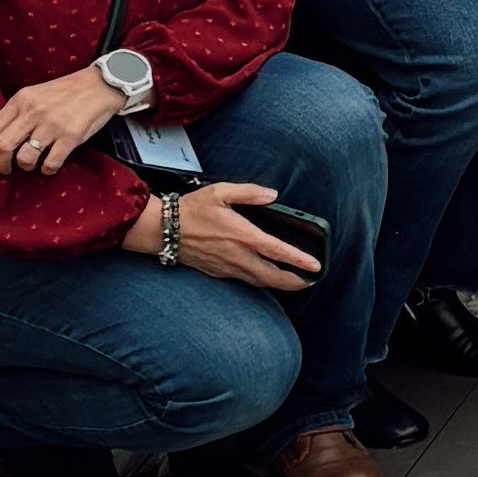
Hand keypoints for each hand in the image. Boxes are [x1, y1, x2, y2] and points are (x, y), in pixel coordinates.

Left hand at [0, 62, 124, 177]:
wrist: (102, 84)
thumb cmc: (67, 92)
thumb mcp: (36, 94)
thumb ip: (17, 113)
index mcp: (21, 100)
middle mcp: (33, 112)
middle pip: (3, 146)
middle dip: (0, 164)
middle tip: (4, 171)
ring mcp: (52, 125)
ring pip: (25, 157)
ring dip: (25, 166)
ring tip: (31, 165)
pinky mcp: (71, 137)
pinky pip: (50, 163)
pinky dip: (46, 169)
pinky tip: (49, 165)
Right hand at [122, 180, 322, 291]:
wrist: (161, 230)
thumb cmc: (190, 210)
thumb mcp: (221, 192)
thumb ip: (250, 193)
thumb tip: (272, 195)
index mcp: (243, 236)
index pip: (278, 252)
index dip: (300, 260)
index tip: (316, 266)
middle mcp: (237, 256)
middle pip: (273, 277)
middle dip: (295, 282)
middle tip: (311, 281)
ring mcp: (227, 267)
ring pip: (259, 282)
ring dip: (278, 284)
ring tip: (294, 282)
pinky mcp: (217, 272)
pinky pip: (244, 280)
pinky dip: (259, 281)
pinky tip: (265, 276)